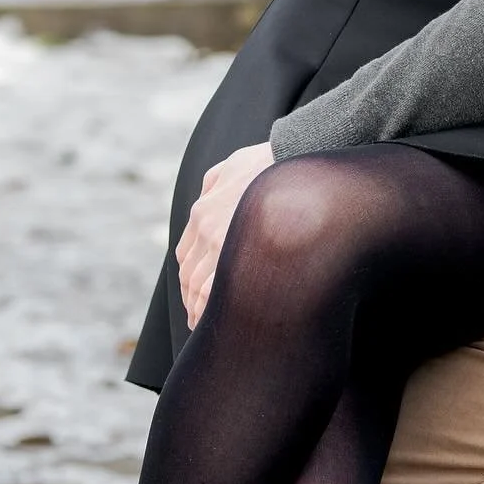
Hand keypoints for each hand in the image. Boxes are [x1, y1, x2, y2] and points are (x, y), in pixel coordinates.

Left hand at [176, 141, 275, 328]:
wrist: (297, 157)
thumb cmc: (272, 162)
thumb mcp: (234, 163)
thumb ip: (215, 182)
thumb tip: (208, 194)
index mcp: (202, 212)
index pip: (186, 256)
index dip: (189, 280)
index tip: (196, 296)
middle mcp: (205, 229)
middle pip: (190, 276)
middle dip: (193, 301)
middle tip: (201, 321)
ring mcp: (221, 241)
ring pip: (199, 287)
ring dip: (201, 309)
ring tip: (211, 325)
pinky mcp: (239, 253)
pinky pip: (217, 290)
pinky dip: (213, 307)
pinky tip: (225, 319)